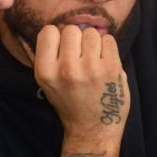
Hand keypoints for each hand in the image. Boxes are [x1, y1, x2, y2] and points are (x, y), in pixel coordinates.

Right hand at [28, 25, 129, 156]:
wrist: (92, 130)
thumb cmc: (70, 102)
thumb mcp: (47, 83)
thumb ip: (49, 55)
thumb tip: (60, 26)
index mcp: (45, 71)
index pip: (48, 31)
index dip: (57, 37)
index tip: (63, 50)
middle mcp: (66, 69)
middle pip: (71, 29)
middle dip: (76, 39)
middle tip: (80, 57)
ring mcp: (91, 69)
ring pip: (91, 32)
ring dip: (93, 42)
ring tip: (93, 60)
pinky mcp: (112, 69)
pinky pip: (109, 39)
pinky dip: (108, 47)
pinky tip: (104, 63)